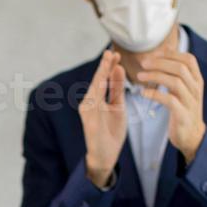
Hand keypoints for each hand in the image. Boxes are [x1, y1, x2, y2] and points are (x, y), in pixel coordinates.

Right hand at [79, 49, 127, 187]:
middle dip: (104, 66)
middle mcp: (88, 102)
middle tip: (110, 51)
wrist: (106, 156)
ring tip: (108, 61)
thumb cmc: (111, 131)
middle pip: (97, 81)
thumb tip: (118, 68)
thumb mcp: (118, 106)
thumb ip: (117, 88)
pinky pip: (94, 102)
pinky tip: (103, 80)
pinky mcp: (88, 120)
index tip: (116, 53)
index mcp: (96, 98)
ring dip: (101, 74)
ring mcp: (87, 111)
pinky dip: (98, 90)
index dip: (108, 66)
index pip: (103, 79)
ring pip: (94, 89)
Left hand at [137, 51, 206, 162]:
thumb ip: (176, 73)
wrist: (191, 135)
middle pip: (180, 68)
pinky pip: (169, 100)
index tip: (154, 55)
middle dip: (160, 63)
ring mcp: (190, 102)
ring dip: (155, 76)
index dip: (171, 54)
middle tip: (143, 64)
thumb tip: (164, 53)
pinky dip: (155, 94)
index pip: (189, 59)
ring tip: (140, 76)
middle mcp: (196, 89)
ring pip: (175, 82)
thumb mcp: (184, 88)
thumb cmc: (183, 109)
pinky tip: (143, 93)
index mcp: (197, 80)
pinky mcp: (183, 115)